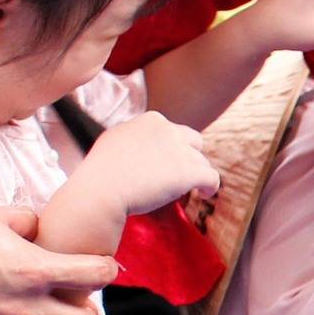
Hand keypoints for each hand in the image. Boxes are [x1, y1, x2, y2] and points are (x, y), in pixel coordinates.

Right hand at [84, 111, 221, 217]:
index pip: (172, 131)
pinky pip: (212, 178)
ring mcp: (180, 150)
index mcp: (151, 120)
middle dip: (189, 156)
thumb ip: (134, 136)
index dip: (172, 148)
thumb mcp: (115, 140)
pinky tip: (203, 194)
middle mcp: (169, 130)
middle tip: (181, 174)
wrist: (102, 188)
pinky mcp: (189, 172)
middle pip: (193, 142)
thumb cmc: (102, 171)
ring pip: (202, 162)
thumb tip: (141, 144)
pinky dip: (210, 187)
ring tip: (190, 189)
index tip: (165, 163)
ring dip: (196, 174)